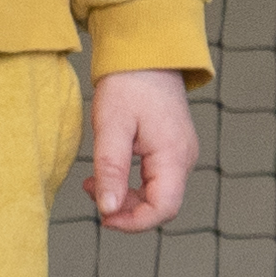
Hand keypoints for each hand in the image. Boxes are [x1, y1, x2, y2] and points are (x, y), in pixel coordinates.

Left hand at [90, 68, 195, 233]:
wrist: (146, 54)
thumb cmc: (128, 84)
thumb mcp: (111, 127)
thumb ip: (110, 171)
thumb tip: (108, 210)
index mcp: (174, 156)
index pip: (163, 209)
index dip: (134, 222)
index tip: (104, 218)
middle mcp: (184, 159)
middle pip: (161, 205)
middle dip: (126, 209)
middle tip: (91, 193)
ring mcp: (181, 155)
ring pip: (157, 194)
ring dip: (125, 196)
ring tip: (93, 181)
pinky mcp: (173, 149)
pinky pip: (155, 179)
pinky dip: (131, 183)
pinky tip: (108, 172)